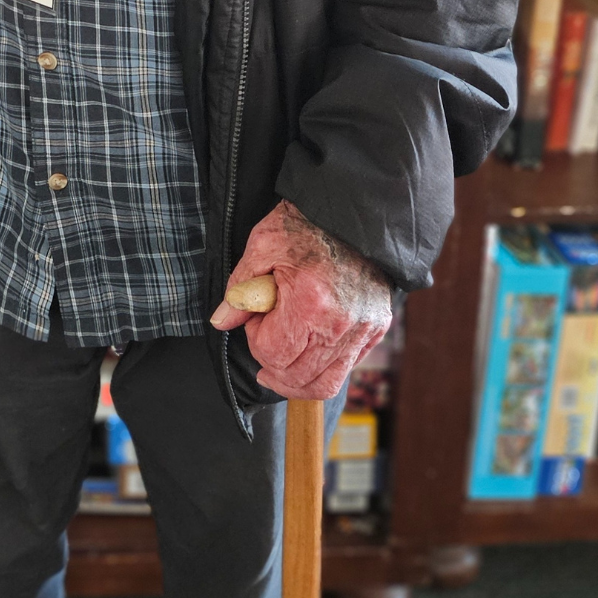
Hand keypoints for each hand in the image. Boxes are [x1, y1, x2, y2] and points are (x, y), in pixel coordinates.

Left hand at [210, 200, 391, 399]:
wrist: (353, 213)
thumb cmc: (305, 225)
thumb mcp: (262, 246)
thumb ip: (240, 289)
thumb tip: (221, 322)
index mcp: (311, 303)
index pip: (273, 354)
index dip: (255, 339)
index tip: (256, 316)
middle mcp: (341, 325)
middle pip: (298, 377)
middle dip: (272, 363)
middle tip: (265, 335)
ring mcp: (363, 330)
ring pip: (325, 384)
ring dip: (296, 378)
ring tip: (280, 361)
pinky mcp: (376, 329)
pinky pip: (346, 368)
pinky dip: (323, 369)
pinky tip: (308, 350)